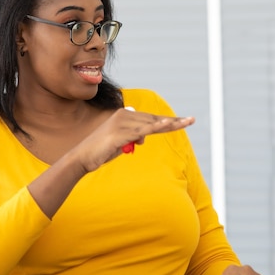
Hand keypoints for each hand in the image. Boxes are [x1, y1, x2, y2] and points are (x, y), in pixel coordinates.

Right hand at [76, 107, 193, 171]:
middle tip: (192, 120)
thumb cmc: (101, 151)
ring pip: (151, 123)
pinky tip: (167, 124)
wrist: (82, 158)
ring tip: (186, 122)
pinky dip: (155, 127)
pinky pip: (142, 129)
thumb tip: (144, 137)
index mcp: (124, 116)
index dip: (168, 120)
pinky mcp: (120, 133)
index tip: (184, 120)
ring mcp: (122, 123)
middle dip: (174, 121)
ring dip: (169, 124)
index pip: (151, 118)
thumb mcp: (122, 143)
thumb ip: (134, 137)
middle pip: (154, 119)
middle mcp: (124, 115)